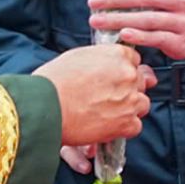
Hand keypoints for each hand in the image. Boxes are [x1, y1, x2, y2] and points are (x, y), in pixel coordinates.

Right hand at [34, 43, 156, 149]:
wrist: (43, 107)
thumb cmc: (53, 82)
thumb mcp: (77, 57)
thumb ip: (101, 58)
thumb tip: (110, 62)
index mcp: (117, 55)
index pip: (134, 60)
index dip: (123, 71)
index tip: (114, 79)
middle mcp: (129, 75)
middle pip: (140, 81)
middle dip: (127, 89)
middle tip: (107, 97)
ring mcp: (130, 99)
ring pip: (141, 104)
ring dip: (128, 109)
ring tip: (106, 113)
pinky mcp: (126, 122)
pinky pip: (135, 126)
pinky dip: (123, 128)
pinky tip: (106, 126)